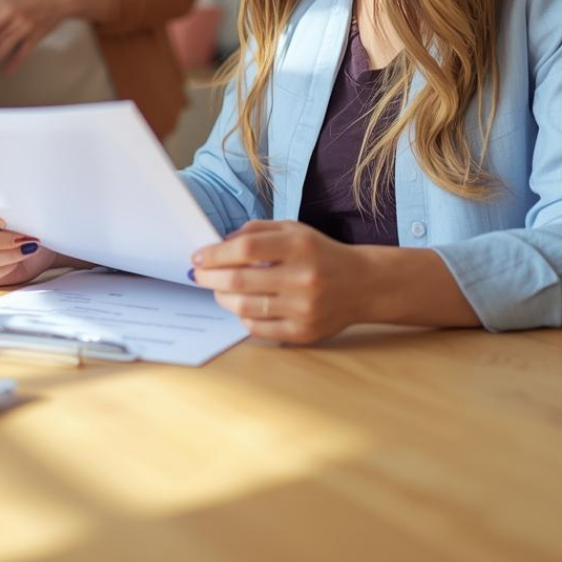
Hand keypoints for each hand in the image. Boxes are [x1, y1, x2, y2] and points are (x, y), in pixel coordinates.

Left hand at [0, 0, 71, 74]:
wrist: (55, 1)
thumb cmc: (30, 4)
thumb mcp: (10, 4)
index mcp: (3, 6)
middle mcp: (12, 15)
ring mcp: (24, 26)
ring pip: (4, 45)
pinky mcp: (35, 35)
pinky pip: (23, 51)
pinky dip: (15, 62)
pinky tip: (8, 71)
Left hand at [191, 220, 373, 343]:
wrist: (362, 284)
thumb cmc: (319, 253)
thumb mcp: (292, 230)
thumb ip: (255, 231)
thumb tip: (219, 244)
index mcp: (298, 246)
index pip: (246, 248)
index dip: (215, 253)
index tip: (198, 257)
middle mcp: (302, 277)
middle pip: (240, 280)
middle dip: (210, 277)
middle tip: (198, 275)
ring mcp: (304, 308)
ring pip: (245, 307)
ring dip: (222, 298)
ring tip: (218, 290)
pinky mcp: (304, 332)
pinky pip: (259, 329)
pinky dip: (242, 317)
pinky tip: (240, 306)